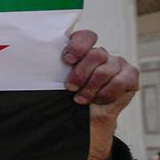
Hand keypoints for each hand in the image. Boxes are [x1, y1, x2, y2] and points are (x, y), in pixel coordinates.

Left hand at [61, 29, 139, 159]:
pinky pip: (122, 80)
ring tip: (82, 99)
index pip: (85, 37)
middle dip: (81, 74)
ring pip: (107, 68)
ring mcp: (117, 64)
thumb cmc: (66, 100)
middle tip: (71, 88)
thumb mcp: (55, 84)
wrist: (85, 122)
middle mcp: (101, 55)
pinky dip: (108, 92)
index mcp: (82, 51)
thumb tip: (29, 64)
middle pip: (96, 54)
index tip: (67, 60)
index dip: (78, 46)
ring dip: (92, 87)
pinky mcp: (130, 76)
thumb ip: (51, 70)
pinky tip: (99, 100)